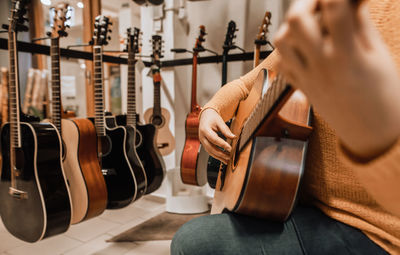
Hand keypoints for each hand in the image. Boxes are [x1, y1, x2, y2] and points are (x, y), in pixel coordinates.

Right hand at [199, 108, 235, 163]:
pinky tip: (223, 158)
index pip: (214, 139)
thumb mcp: (220, 121)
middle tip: (229, 157)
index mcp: (205, 129)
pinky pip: (210, 151)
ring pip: (210, 152)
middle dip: (220, 154)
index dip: (222, 144)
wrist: (206, 116)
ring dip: (218, 157)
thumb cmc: (212, 118)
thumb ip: (226, 130)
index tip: (230, 148)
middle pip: (210, 148)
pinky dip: (216, 155)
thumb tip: (233, 137)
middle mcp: (202, 136)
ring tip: (227, 160)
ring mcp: (202, 141)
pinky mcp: (204, 144)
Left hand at [274, 0, 399, 159]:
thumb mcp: (378, 56)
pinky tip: (305, 48)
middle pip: (296, 21)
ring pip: (282, 42)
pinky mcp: (301, 88)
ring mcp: (307, 78)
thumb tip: (350, 1)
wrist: (372, 134)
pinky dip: (288, 51)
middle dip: (307, 3)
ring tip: (311, 25)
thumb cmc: (384, 97)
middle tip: (321, 3)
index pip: (333, 9)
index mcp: (347, 56)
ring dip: (293, 27)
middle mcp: (321, 66)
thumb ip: (360, 25)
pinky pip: (282, 63)